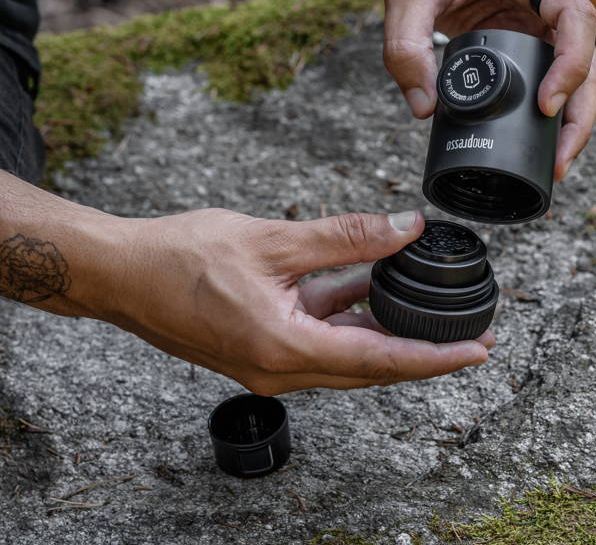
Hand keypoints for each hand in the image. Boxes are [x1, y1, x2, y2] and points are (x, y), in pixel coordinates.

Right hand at [96, 208, 491, 394]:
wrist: (119, 273)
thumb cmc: (179, 257)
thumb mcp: (273, 239)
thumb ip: (346, 236)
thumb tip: (405, 228)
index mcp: (284, 348)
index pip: (380, 359)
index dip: (434, 356)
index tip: (476, 351)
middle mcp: (279, 369)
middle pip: (371, 368)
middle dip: (424, 353)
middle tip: (473, 338)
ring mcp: (267, 363)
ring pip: (346, 356)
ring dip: (386, 335)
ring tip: (430, 311)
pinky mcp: (259, 347)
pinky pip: (318, 340)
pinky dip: (348, 319)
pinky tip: (371, 289)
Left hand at [371, 0, 595, 180]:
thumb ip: (406, 46)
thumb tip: (424, 108)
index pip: (573, 13)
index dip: (571, 61)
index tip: (545, 103)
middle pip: (585, 52)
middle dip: (579, 107)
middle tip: (560, 156)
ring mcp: (535, 16)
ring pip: (574, 68)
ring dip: (571, 116)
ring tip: (556, 162)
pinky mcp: (519, 36)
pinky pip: (545, 73)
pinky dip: (547, 109)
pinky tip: (538, 142)